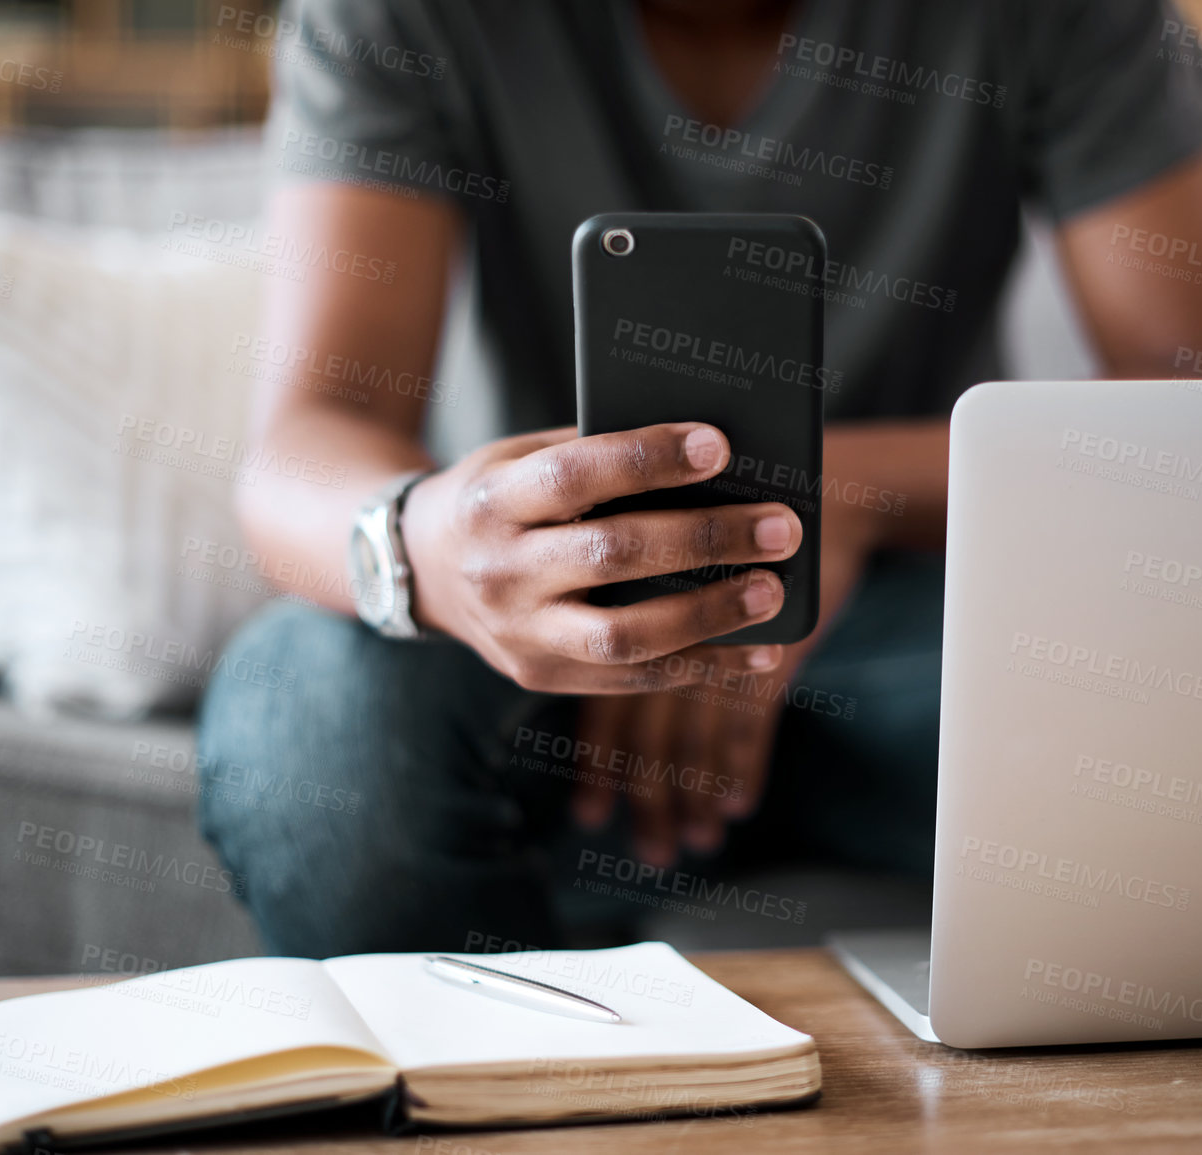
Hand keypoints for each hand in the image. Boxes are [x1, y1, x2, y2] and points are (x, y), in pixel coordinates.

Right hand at [399, 423, 801, 693]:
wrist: (422, 568)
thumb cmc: (502, 497)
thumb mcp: (524, 457)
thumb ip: (596, 455)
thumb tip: (712, 453)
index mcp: (493, 500)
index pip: (575, 475)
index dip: (647, 460)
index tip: (718, 445)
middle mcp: (500, 571)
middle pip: (612, 556)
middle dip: (705, 540)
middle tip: (779, 525)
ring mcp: (519, 633)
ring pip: (625, 635)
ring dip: (710, 616)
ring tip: (773, 591)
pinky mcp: (542, 675)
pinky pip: (634, 680)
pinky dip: (705, 669)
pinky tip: (759, 653)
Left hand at [573, 496, 879, 863]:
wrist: (809, 469)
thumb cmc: (719, 499)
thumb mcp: (654, 534)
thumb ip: (632, 598)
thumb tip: (612, 680)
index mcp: (610, 594)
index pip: (601, 697)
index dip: (598, 763)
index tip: (590, 815)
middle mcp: (653, 619)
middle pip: (641, 729)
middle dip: (646, 793)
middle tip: (651, 851)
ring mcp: (712, 642)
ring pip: (690, 731)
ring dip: (693, 791)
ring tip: (695, 841)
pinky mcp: (772, 647)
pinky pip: (746, 722)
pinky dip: (740, 766)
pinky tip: (736, 805)